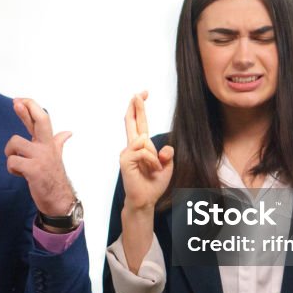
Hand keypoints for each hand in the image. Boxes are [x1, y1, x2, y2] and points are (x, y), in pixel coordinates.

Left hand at [4, 98, 75, 217]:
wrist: (59, 200)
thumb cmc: (53, 177)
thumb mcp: (56, 156)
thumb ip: (58, 141)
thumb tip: (67, 132)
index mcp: (49, 142)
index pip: (41, 119)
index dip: (30, 107)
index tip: (19, 99)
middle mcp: (46, 147)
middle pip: (40, 121)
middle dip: (27, 110)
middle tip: (16, 102)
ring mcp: (41, 158)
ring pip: (15, 144)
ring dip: (11, 155)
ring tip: (18, 165)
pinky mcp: (34, 170)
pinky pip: (13, 162)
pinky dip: (12, 169)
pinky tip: (20, 174)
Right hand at [120, 91, 173, 211]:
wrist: (145, 200)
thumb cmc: (153, 183)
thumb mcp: (167, 167)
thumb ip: (167, 155)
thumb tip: (166, 148)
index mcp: (142, 146)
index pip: (139, 123)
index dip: (139, 108)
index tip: (142, 95)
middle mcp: (132, 146)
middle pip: (131, 122)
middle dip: (136, 106)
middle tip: (139, 93)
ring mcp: (127, 153)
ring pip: (144, 140)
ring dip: (154, 155)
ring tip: (155, 169)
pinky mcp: (125, 160)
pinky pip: (143, 151)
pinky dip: (151, 161)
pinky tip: (151, 169)